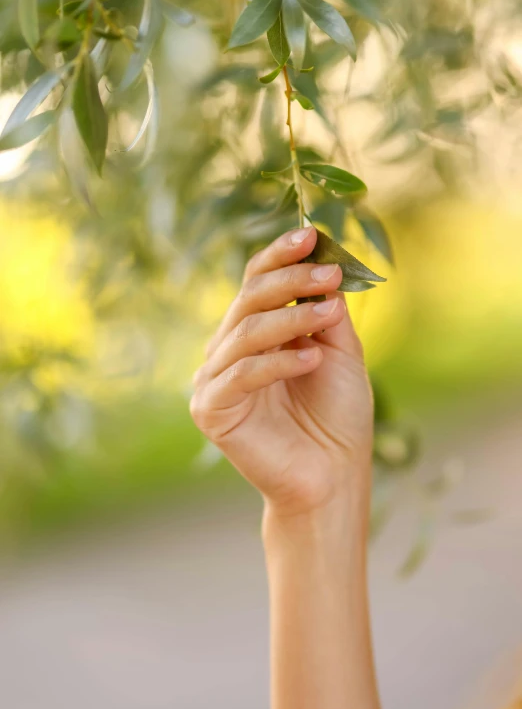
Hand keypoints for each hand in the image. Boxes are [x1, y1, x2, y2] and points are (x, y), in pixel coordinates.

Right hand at [190, 226, 373, 516]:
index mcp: (255, 334)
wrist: (333, 476)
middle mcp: (228, 351)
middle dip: (290, 282)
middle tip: (328, 273)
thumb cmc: (338, 415)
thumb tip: (320, 263)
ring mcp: (214, 380)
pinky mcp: (211, 410)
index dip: (279, 257)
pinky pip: (241, 374)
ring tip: (329, 313)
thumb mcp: (339, 351)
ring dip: (290, 318)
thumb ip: (325, 311)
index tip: (310, 233)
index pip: (256, 283)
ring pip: (246, 332)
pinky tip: (312, 359)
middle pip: (248, 300)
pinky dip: (278, 362)